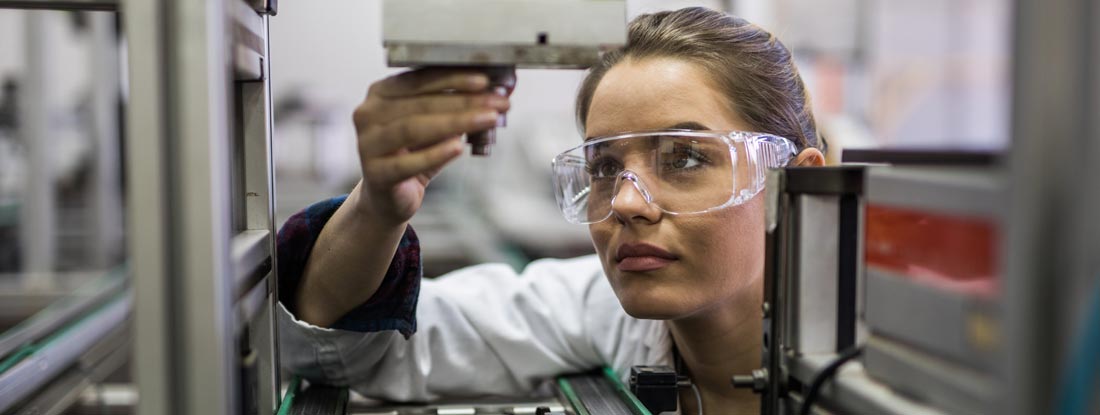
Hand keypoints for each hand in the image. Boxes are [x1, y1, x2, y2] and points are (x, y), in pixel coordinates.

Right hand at [352, 68, 510, 224]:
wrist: (390, 198)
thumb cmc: (414, 154)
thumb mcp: (435, 127)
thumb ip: (456, 108)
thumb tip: (498, 93)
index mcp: (381, 93)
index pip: (419, 79)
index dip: (453, 79)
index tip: (485, 81)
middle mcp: (367, 114)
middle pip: (421, 103)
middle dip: (464, 101)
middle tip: (497, 103)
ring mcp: (367, 144)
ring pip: (414, 128)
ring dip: (456, 122)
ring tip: (488, 120)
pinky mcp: (374, 174)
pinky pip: (407, 163)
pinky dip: (436, 154)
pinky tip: (459, 148)